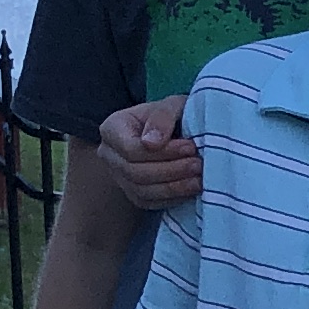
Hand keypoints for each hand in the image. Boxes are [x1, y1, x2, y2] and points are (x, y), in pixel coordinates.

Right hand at [98, 95, 202, 210]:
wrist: (173, 132)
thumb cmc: (171, 116)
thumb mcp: (171, 106)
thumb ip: (162, 118)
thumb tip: (151, 143)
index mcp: (112, 128)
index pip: (131, 148)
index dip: (163, 152)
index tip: (191, 147)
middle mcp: (109, 155)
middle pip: (134, 172)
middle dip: (171, 170)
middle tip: (199, 165)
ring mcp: (118, 177)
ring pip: (141, 191)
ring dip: (174, 187)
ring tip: (199, 179)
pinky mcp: (133, 194)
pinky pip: (149, 202)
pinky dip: (172, 198)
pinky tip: (191, 190)